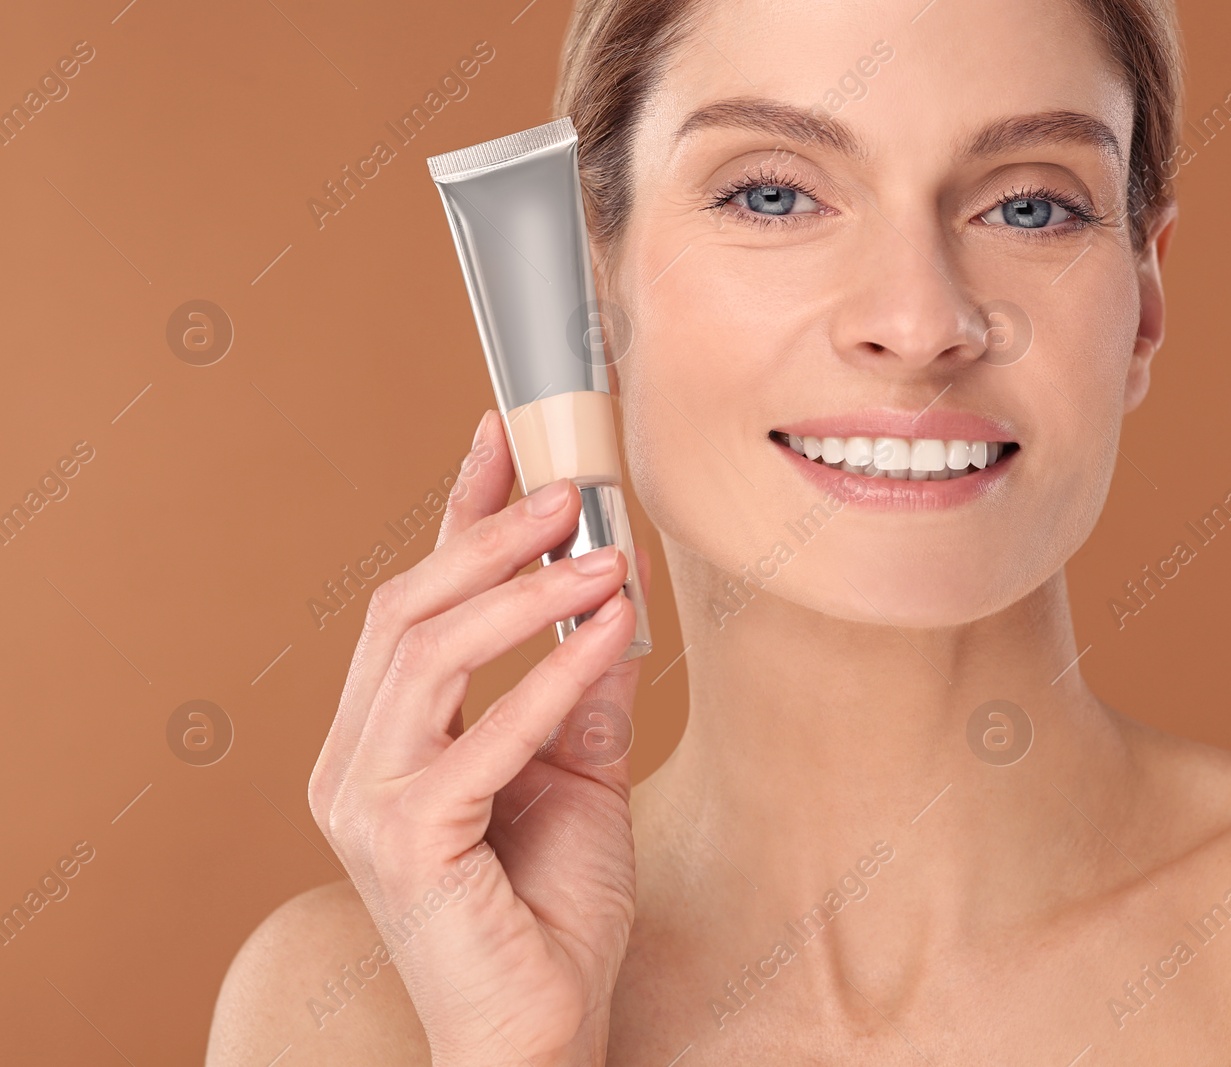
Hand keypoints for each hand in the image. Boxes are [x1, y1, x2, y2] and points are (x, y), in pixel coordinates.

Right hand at [308, 409, 648, 1066]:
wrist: (541, 1030)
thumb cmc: (549, 914)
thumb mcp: (580, 777)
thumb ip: (585, 695)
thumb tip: (614, 604)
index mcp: (385, 738)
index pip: (415, 602)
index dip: (458, 513)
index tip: (504, 438)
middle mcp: (355, 759)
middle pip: (409, 609)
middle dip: (492, 535)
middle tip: (573, 488)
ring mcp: (367, 800)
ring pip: (429, 651)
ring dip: (527, 593)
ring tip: (606, 554)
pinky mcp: (403, 840)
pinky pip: (481, 732)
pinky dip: (550, 676)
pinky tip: (608, 637)